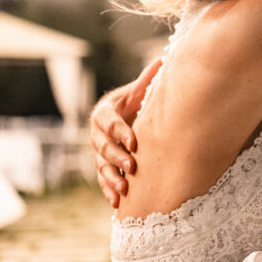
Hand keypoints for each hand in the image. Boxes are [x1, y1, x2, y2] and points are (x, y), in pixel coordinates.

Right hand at [91, 59, 161, 206]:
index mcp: (105, 112)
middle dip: (116, 157)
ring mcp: (97, 151)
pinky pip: (101, 179)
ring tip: (124, 190)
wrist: (124, 116)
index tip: (134, 141)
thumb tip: (164, 59)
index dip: (119, 131)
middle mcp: (97, 132)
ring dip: (111, 178)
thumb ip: (148, 79)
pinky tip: (115, 203)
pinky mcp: (101, 166)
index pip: (109, 121)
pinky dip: (108, 190)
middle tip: (132, 166)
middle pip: (102, 146)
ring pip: (100, 165)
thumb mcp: (139, 90)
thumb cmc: (135, 102)